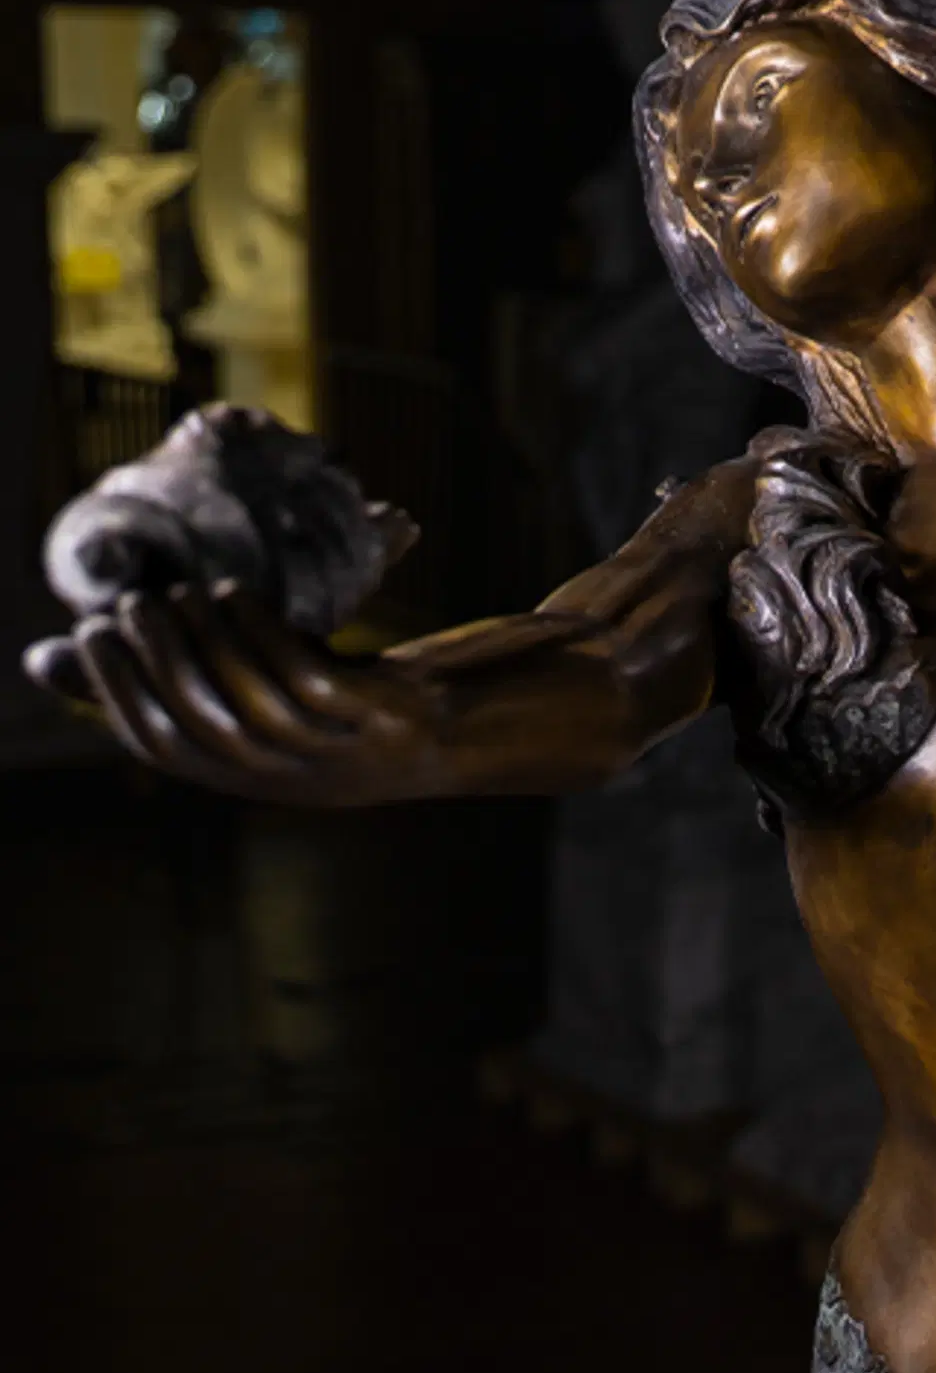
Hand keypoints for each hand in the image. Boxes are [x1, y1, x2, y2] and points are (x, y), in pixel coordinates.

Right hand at [23, 584, 445, 806]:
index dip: (118, 693)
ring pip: (245, 699)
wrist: (450, 728)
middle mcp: (285, 777)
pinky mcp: (368, 720)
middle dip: (156, 660)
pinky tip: (238, 597)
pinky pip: (301, 676)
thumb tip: (49, 663)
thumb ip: (169, 684)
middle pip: (199, 723)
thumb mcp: (247, 704)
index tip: (92, 634)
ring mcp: (330, 751)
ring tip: (181, 592)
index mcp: (246, 779)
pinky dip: (261, 632)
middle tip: (133, 603)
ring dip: (204, 641)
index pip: (160, 746)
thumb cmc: (331, 706)